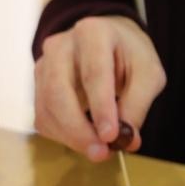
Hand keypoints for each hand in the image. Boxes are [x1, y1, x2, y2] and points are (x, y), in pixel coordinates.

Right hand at [34, 15, 165, 160]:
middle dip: (78, 129)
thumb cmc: (128, 55)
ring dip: (69, 136)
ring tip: (96, 150)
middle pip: (58, 92)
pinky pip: (42, 116)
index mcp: (93, 33)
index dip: (101, 108)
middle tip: (100, 152)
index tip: (110, 136)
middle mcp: (60, 46)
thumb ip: (138, 104)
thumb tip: (126, 140)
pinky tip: (82, 138)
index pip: (94, 74)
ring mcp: (43, 65)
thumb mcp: (147, 72)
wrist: (106, 40)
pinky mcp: (37, 85)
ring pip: (46, 108)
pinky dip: (61, 135)